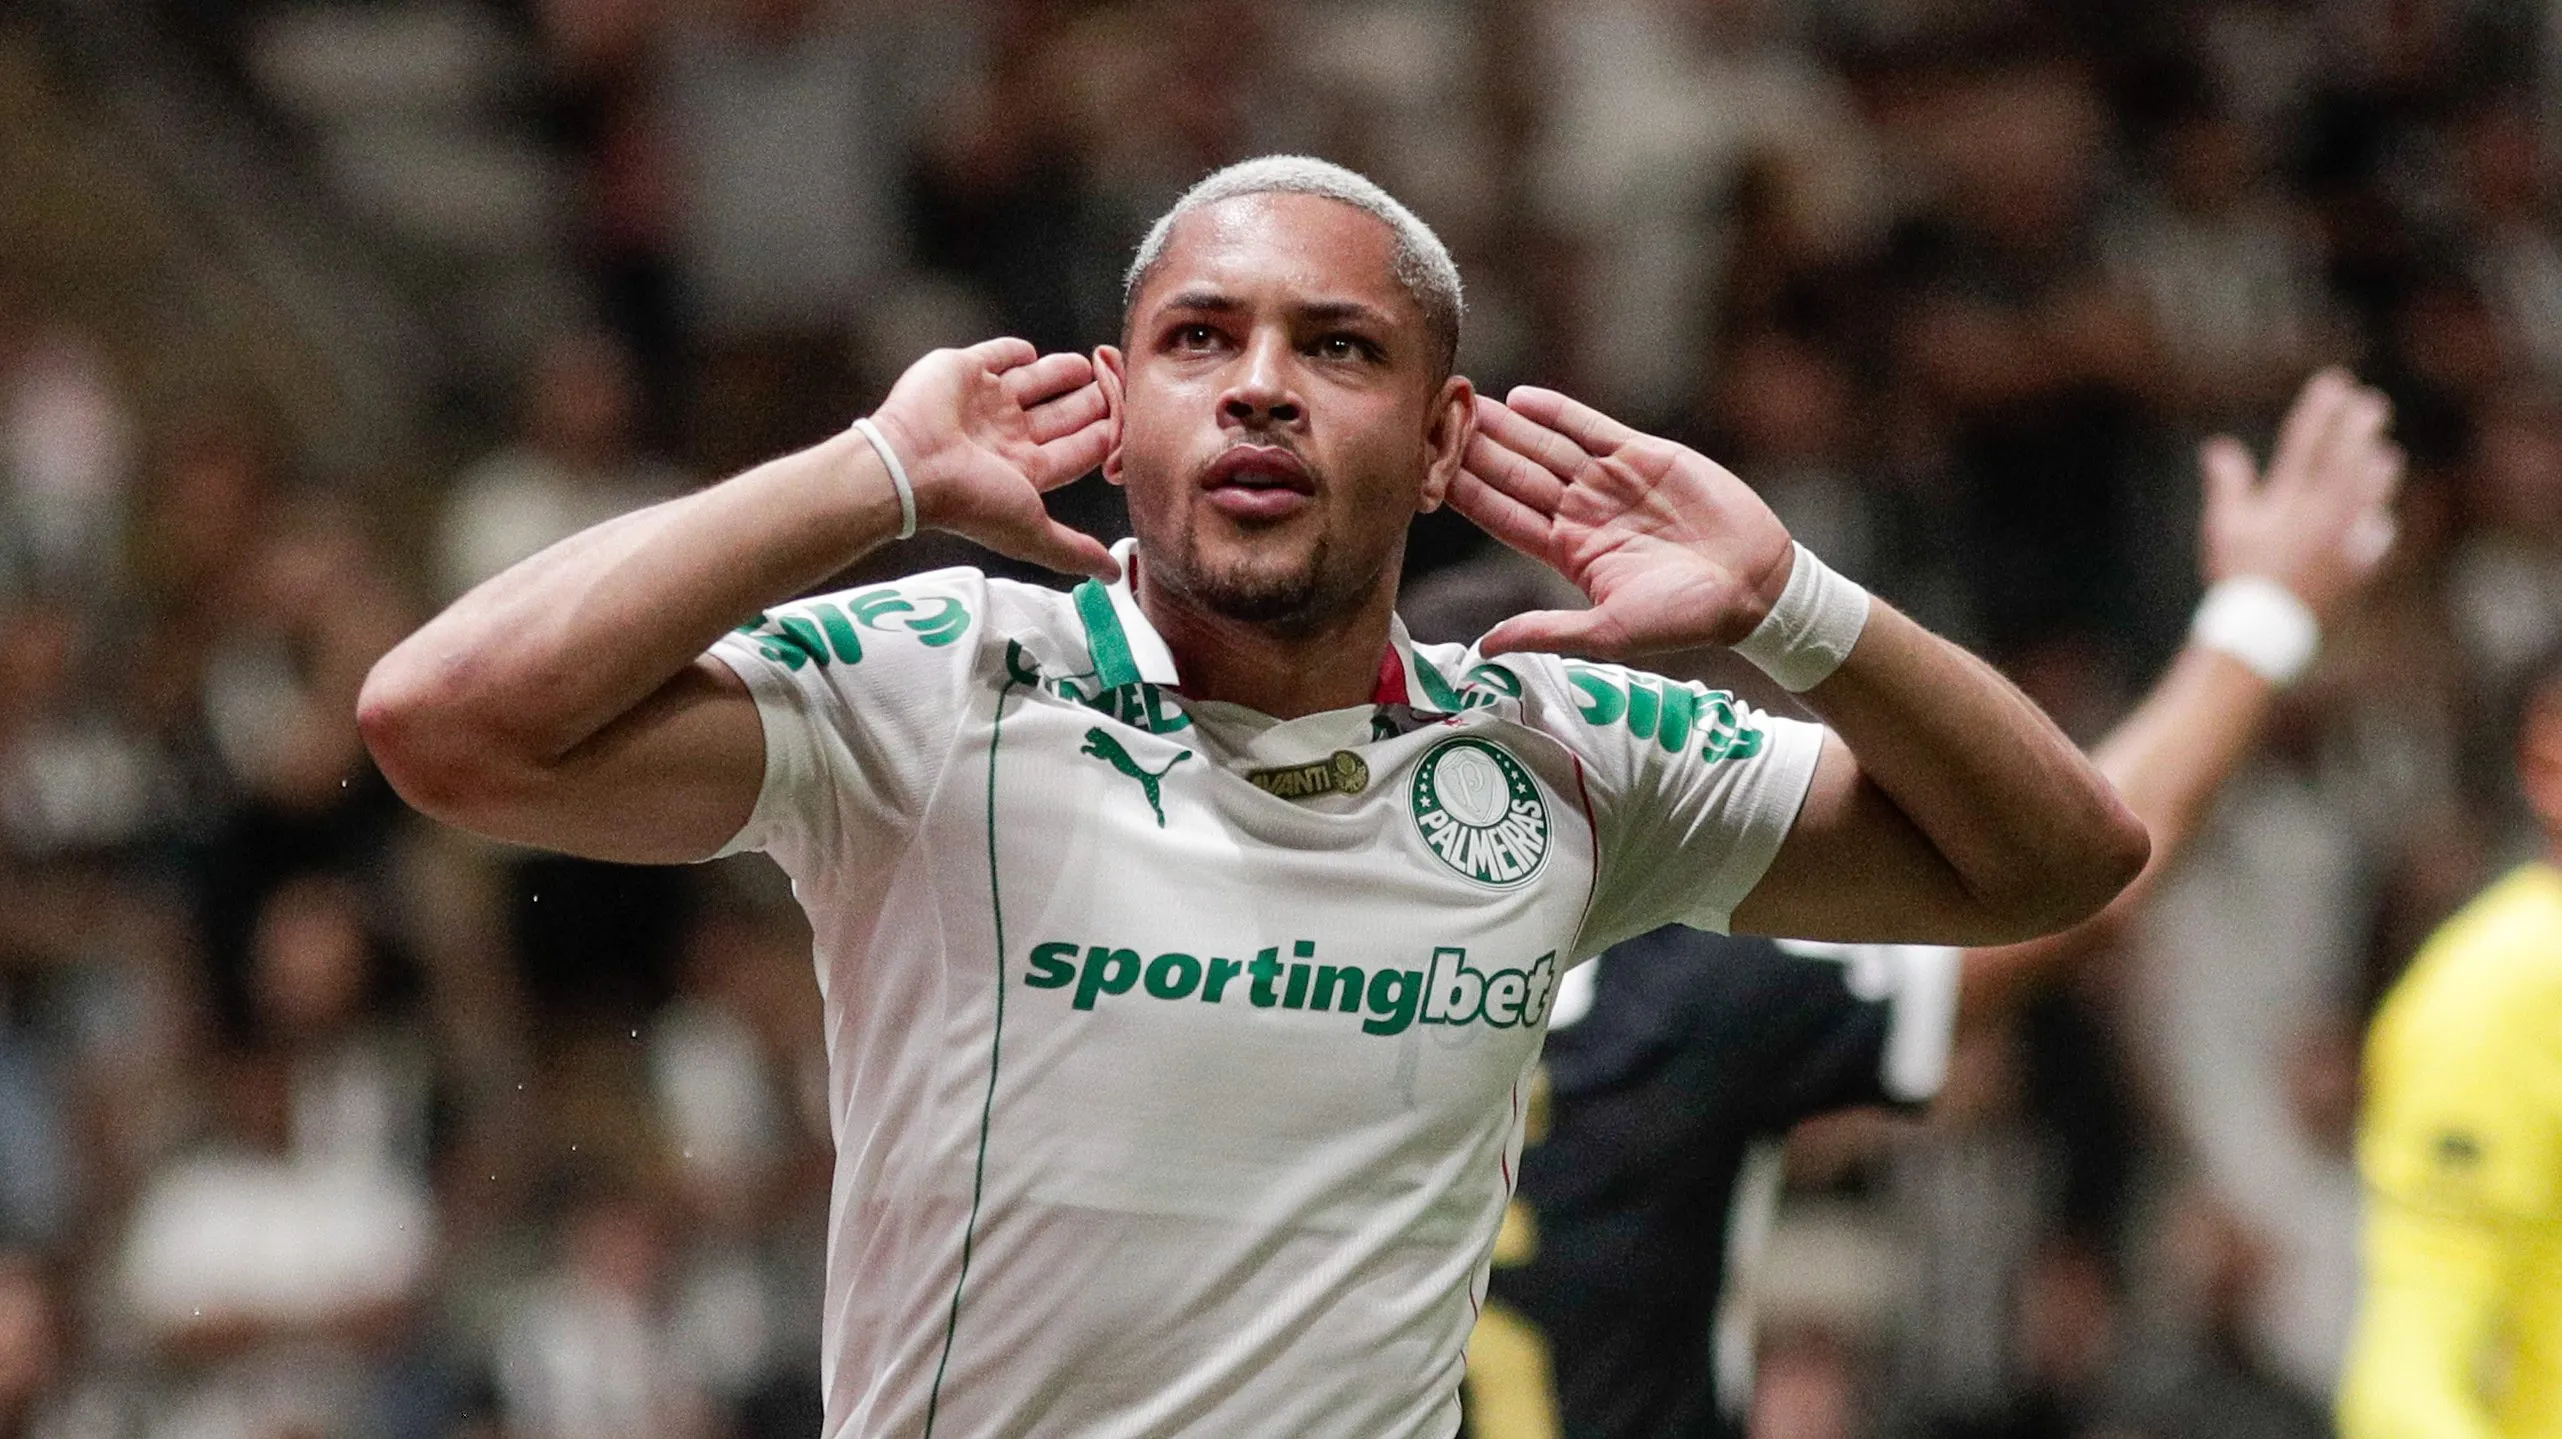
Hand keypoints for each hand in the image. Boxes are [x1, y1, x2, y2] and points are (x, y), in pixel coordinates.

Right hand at [866, 337, 1117, 578]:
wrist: (910, 465)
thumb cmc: (968, 500)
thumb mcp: (1032, 530)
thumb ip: (1073, 551)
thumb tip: (1113, 576)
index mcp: (1023, 470)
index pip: (1075, 452)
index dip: (1102, 439)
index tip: (1131, 423)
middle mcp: (1005, 436)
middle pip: (1060, 416)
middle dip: (1090, 404)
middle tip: (1119, 386)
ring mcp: (984, 404)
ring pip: (1033, 384)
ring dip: (1061, 374)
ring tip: (1089, 365)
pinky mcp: (962, 372)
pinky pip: (994, 355)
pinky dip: (1014, 351)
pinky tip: (1032, 350)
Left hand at [1452, 386, 1794, 657]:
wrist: (1753, 586)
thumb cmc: (1685, 619)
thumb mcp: (1609, 633)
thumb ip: (1546, 631)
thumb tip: (1483, 649)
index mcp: (1568, 553)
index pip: (1504, 517)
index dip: (1466, 495)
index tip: (1425, 474)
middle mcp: (1583, 512)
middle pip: (1516, 474)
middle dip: (1475, 450)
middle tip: (1431, 422)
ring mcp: (1612, 481)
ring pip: (1547, 446)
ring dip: (1507, 427)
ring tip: (1465, 401)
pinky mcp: (1645, 455)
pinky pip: (1592, 427)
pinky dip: (1558, 412)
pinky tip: (1520, 399)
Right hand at [2200, 368, 2401, 621]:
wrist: (2263, 629)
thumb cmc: (2237, 576)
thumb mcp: (2223, 528)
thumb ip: (2227, 484)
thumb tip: (2218, 447)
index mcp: (2287, 501)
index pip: (2306, 443)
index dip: (2321, 410)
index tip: (2334, 383)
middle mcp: (2321, 515)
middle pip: (2347, 460)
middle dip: (2359, 428)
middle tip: (2372, 404)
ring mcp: (2344, 541)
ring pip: (2370, 494)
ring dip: (2379, 470)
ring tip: (2386, 452)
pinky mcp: (2356, 568)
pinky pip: (2375, 539)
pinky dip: (2376, 523)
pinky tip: (2379, 517)